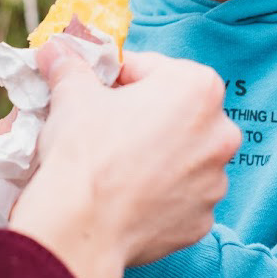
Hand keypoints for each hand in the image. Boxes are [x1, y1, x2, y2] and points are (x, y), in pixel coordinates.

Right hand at [9, 44, 240, 277]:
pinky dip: (158, 194)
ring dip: (155, 156)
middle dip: (143, 116)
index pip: (152, 68)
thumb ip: (70, 66)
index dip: (118, 77)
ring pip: (180, 156)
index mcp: (198, 88)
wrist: (80, 227)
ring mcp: (215, 182)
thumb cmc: (85, 150)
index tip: (96, 90)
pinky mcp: (203, 221)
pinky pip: (180, 197)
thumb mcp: (72, 95)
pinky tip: (127, 197)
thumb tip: (55, 50)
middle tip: (105, 127)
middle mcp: (221, 133)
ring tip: (115, 166)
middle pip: (174, 112)